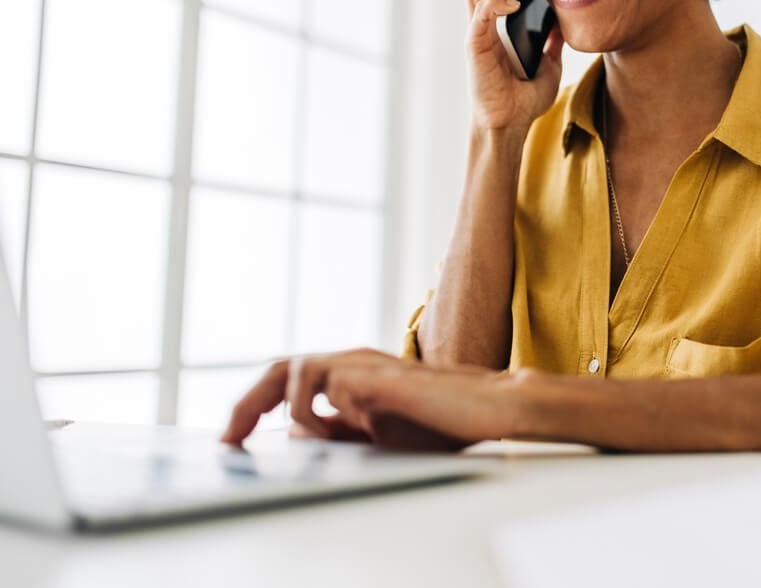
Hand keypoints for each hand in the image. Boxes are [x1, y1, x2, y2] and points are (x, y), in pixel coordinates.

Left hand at [220, 348, 525, 450]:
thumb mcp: (378, 433)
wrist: (490, 408)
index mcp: (348, 372)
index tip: (231, 439)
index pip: (283, 378)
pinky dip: (332, 411)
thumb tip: (296, 434)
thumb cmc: (443, 420)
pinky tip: (351, 430)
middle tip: (230, 438)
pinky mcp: (384, 377)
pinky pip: (336, 386)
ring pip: (300, 367)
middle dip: (247, 403)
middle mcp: (353, 361)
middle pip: (278, 366)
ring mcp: (368, 365)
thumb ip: (340, 429)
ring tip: (315, 436)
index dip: (250, 406)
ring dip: (294, 406)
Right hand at [465, 0, 564, 131]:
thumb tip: (565, 26)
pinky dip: (497, 2)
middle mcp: (484, 25)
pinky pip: (480, 13)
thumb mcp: (549, 64)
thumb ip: (553, 43)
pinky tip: (515, 3)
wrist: (511, 125)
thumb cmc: (524, 100)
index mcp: (499, 27)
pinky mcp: (475, 45)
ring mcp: (478, 33)